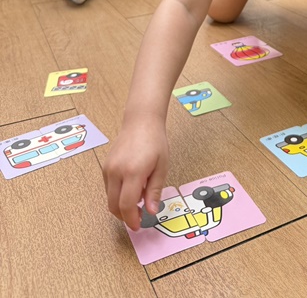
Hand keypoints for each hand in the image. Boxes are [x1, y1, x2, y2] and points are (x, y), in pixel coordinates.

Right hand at [103, 116, 168, 230]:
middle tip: (138, 218)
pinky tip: (131, 188)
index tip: (138, 226)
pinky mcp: (105, 166)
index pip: (127, 205)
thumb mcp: (161, 167)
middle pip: (114, 205)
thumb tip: (151, 212)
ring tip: (139, 200)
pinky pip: (108, 188)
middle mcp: (116, 171)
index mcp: (132, 172)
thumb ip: (154, 190)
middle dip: (125, 216)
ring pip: (109, 198)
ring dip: (121, 206)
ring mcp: (108, 168)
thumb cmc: (155, 142)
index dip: (132, 219)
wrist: (141, 121)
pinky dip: (117, 194)